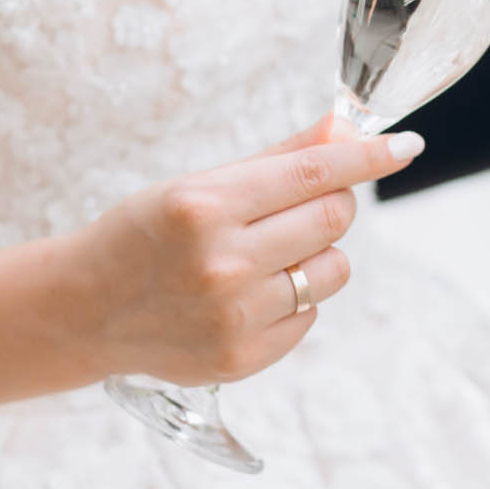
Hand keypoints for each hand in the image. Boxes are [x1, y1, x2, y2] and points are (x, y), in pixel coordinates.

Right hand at [70, 118, 423, 383]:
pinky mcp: (241, 357)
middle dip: (332, 204)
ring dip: (316, 255)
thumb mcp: (200, 184)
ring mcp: (233, 316)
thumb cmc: (147, 235)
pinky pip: (310, 314)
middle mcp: (222, 263)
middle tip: (300, 205)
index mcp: (206, 206)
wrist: (84, 309)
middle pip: (333, 219)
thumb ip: (281, 159)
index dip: (369, 157)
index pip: (314, 174)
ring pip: (332, 270)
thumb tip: (346, 131)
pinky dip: (294, 299)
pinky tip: (248, 295)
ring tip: (267, 255)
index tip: (405, 147)